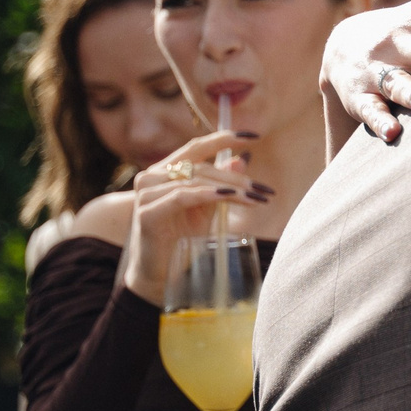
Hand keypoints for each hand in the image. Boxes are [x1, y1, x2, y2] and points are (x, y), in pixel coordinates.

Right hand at [119, 133, 271, 304]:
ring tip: (255, 198)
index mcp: (165, 171)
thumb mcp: (207, 209)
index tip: (254, 135)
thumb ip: (221, 185)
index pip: (196, 147)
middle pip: (200, 166)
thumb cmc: (182, 241)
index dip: (224, 138)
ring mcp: (146, 194)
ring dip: (230, 188)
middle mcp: (151, 177)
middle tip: (264, 189)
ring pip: (195, 180)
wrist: (159, 274)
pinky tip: (228, 197)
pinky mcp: (146, 213)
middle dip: (237, 177)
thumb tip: (242, 159)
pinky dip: (208, 194)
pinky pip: (182, 197)